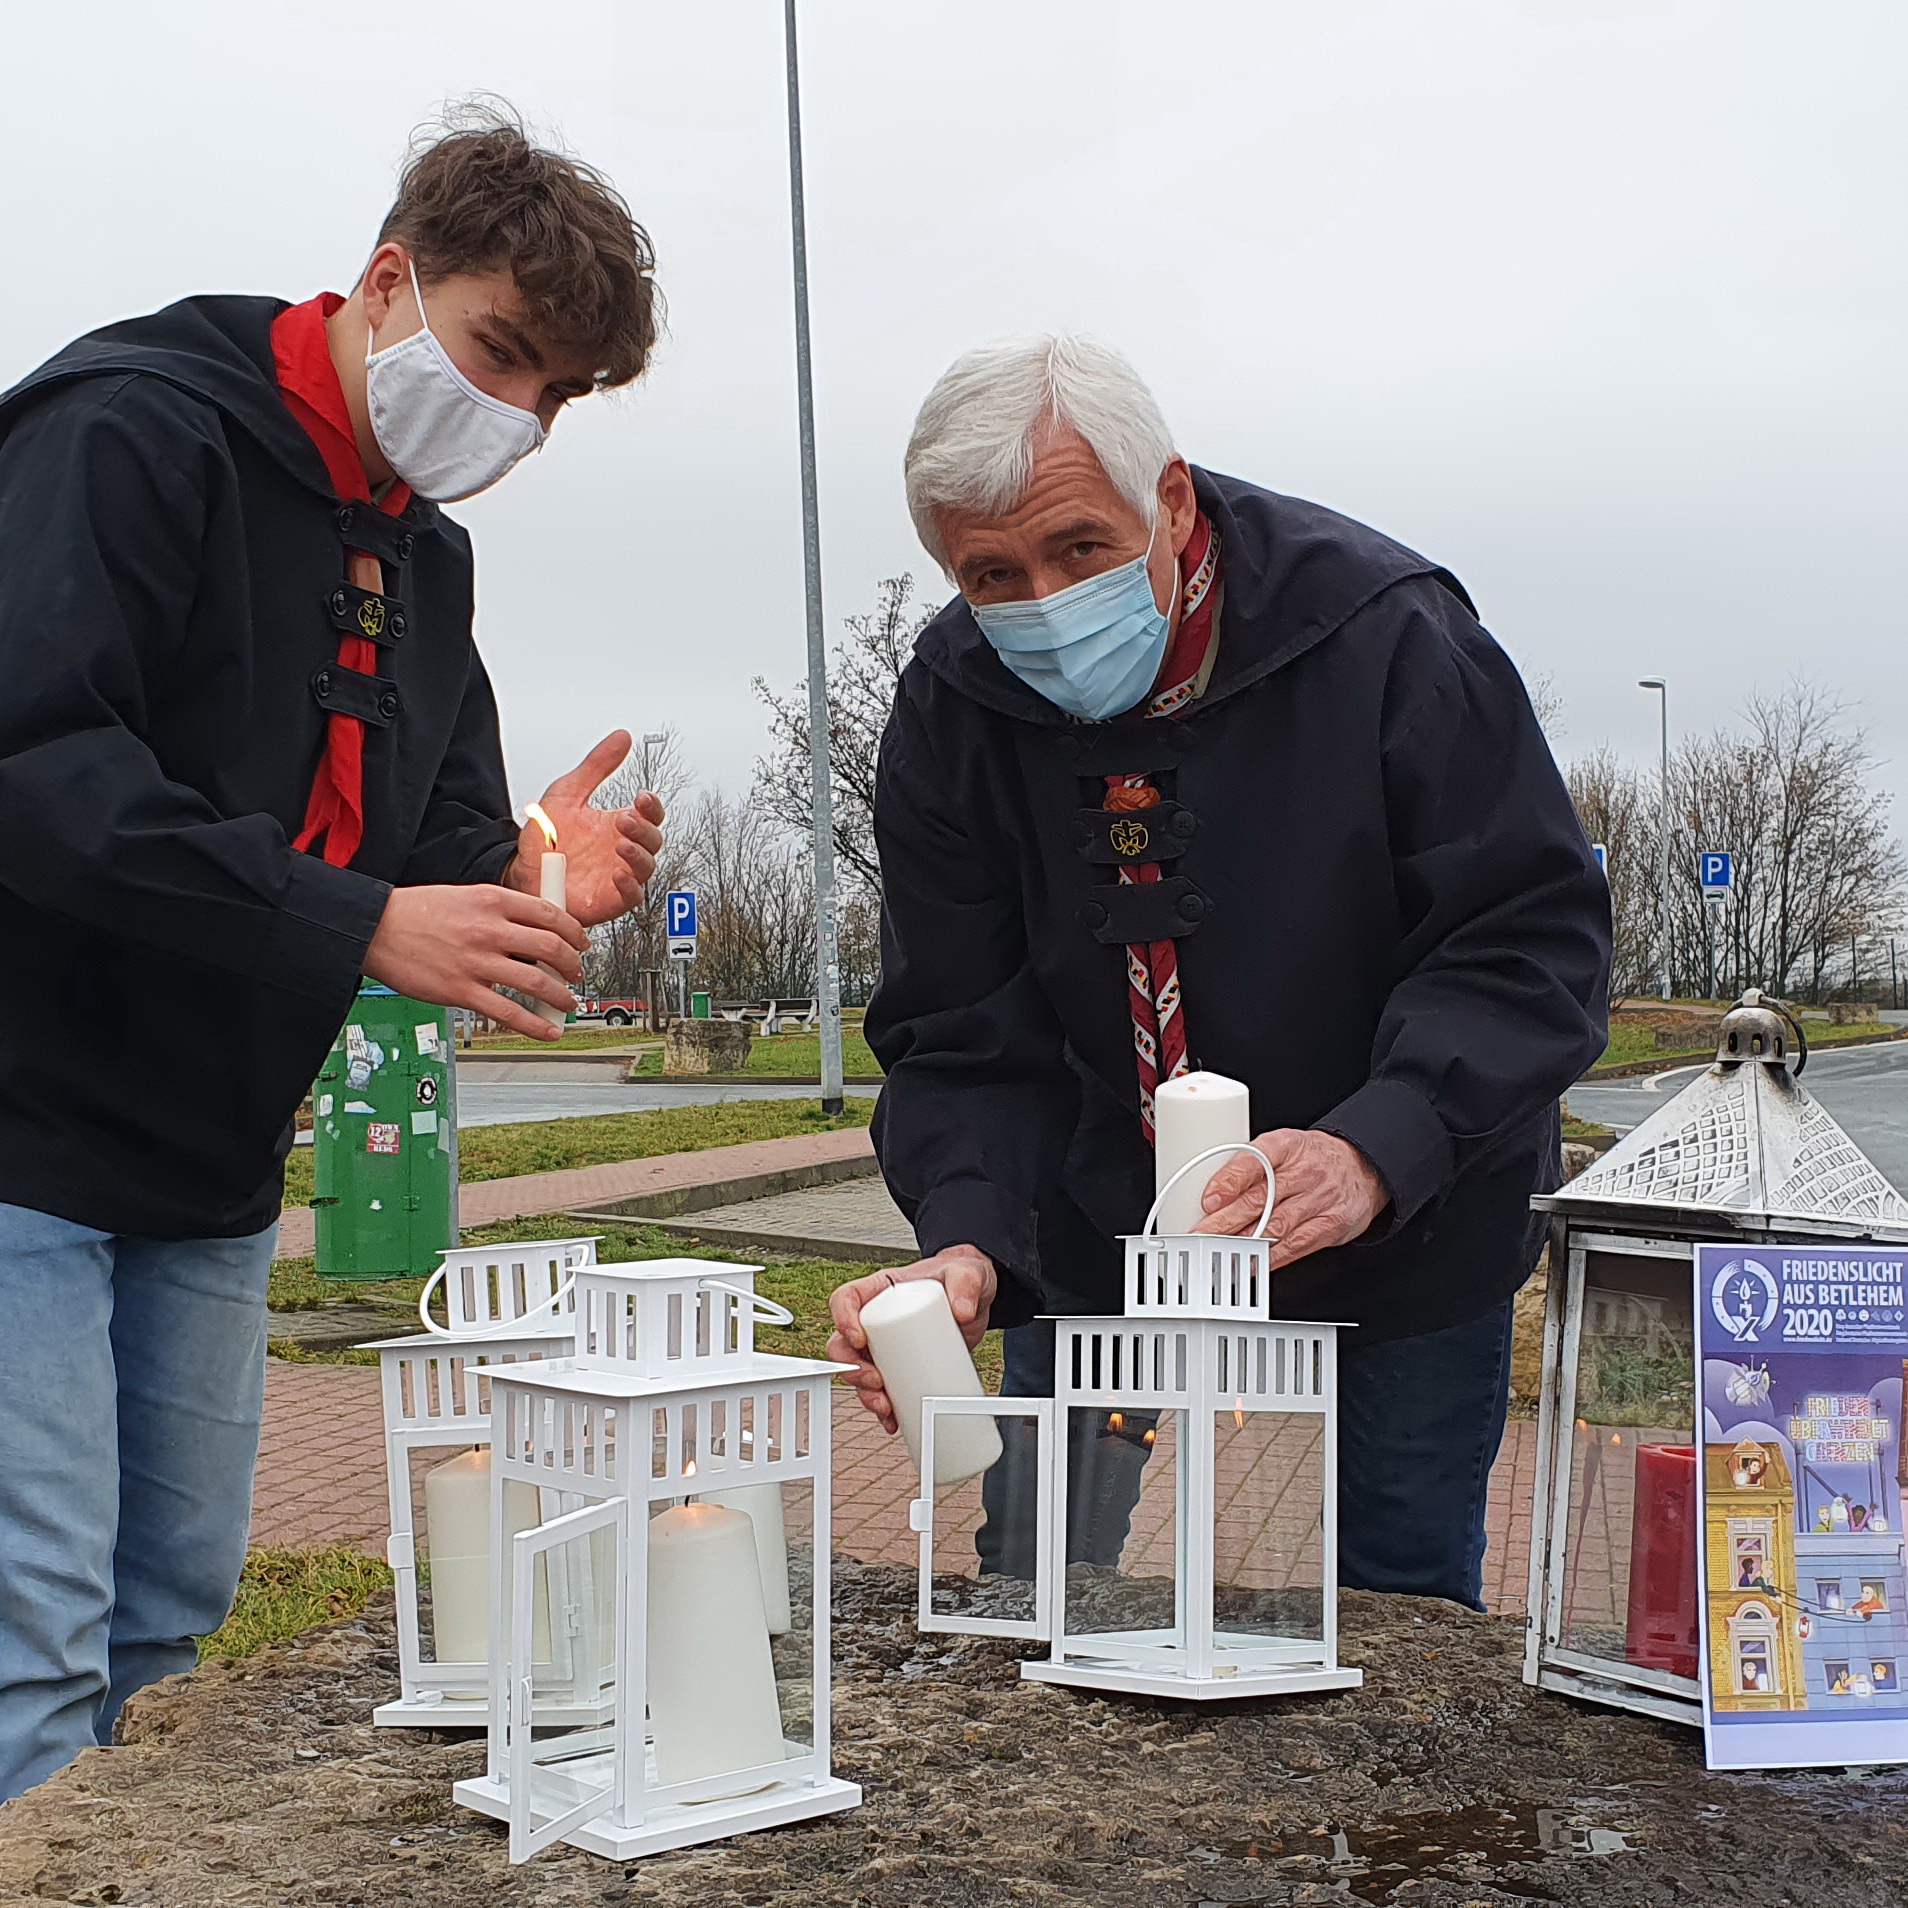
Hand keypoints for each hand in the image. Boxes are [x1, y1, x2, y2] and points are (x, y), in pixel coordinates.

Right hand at [362, 884, 587, 1041]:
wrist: (375, 929)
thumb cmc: (417, 912)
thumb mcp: (466, 895)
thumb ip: (501, 910)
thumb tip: (536, 928)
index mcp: (492, 900)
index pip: (550, 914)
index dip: (574, 931)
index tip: (581, 942)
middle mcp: (489, 929)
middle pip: (551, 947)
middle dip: (573, 964)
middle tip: (577, 973)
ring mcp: (476, 962)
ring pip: (536, 981)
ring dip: (561, 996)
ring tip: (568, 1002)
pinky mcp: (461, 991)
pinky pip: (508, 1012)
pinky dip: (535, 1024)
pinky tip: (549, 1030)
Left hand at [504, 731, 665, 927]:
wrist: (519, 870)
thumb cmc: (544, 839)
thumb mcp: (568, 792)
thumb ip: (597, 765)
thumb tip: (621, 738)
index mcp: (616, 825)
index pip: (649, 815)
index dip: (651, 807)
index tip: (641, 797)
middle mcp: (620, 851)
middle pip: (653, 841)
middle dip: (644, 829)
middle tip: (625, 819)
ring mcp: (616, 876)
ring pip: (646, 868)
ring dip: (638, 855)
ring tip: (621, 844)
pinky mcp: (608, 899)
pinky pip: (631, 896)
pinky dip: (628, 886)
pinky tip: (617, 873)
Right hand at [825, 1246, 996, 1434]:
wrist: (975, 1297)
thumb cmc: (960, 1276)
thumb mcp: (967, 1272)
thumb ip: (967, 1282)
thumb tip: (962, 1310)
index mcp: (882, 1289)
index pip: (846, 1299)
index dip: (842, 1319)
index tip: (859, 1339)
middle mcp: (876, 1318)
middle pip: (844, 1343)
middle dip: (853, 1369)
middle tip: (876, 1382)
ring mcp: (886, 1343)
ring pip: (859, 1371)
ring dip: (865, 1394)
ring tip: (886, 1407)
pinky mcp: (900, 1364)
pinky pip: (881, 1387)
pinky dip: (883, 1407)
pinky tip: (893, 1418)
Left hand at [1192, 1129, 1387, 1271]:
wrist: (1363, 1166)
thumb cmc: (1313, 1157)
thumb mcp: (1284, 1145)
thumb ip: (1252, 1164)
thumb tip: (1213, 1192)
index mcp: (1287, 1145)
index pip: (1254, 1161)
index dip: (1229, 1181)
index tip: (1208, 1199)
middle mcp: (1304, 1172)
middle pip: (1259, 1199)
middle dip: (1224, 1220)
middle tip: (1200, 1233)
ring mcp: (1319, 1200)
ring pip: (1275, 1225)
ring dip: (1241, 1242)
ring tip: (1217, 1251)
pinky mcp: (1330, 1225)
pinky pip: (1295, 1245)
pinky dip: (1269, 1258)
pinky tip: (1249, 1263)